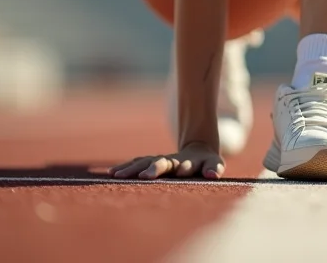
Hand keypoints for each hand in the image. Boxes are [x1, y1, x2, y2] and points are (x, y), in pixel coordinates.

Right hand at [108, 142, 223, 180]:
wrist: (197, 149)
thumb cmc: (206, 162)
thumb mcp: (214, 164)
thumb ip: (213, 168)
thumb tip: (213, 174)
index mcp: (188, 162)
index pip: (185, 164)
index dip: (184, 167)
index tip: (181, 170)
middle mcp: (172, 160)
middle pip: (162, 162)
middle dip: (154, 168)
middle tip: (144, 176)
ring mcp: (160, 160)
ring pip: (145, 162)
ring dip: (132, 168)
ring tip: (117, 175)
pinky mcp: (151, 163)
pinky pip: (137, 163)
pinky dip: (126, 167)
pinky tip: (112, 173)